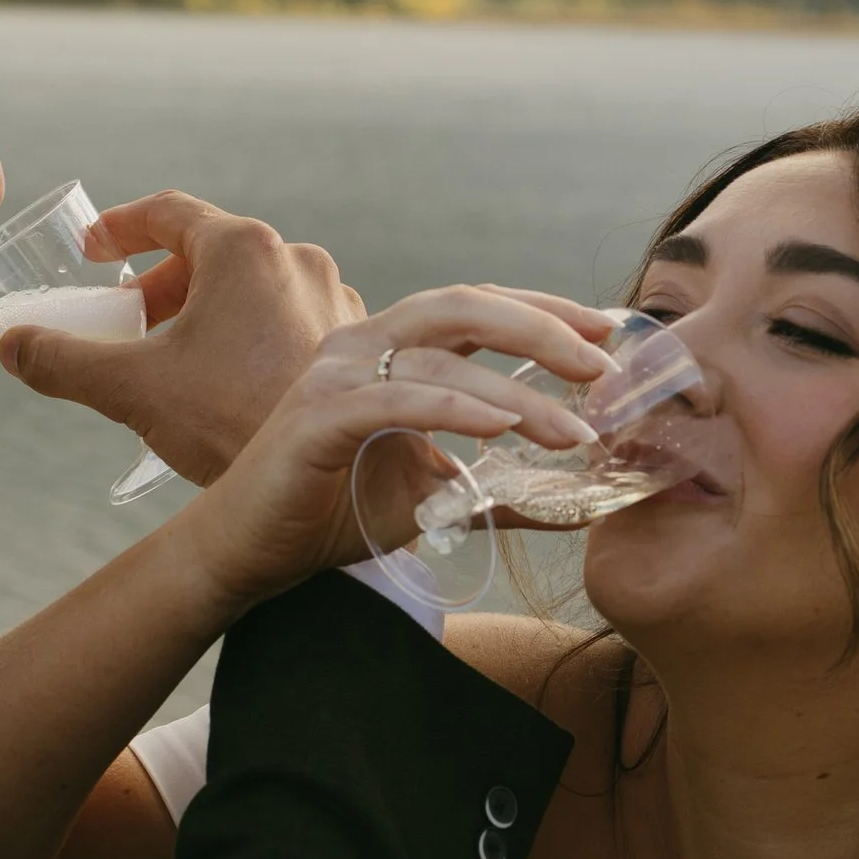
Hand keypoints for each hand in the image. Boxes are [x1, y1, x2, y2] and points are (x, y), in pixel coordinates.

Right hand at [0, 190, 362, 482]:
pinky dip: (250, 335)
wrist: (336, 480)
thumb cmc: (233, 420)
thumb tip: (12, 347)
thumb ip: (62, 360)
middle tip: (130, 318)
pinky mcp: (351, 339)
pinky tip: (232, 384)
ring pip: (254, 288)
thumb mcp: (132, 388)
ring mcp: (332, 297)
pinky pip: (288, 318)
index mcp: (242, 249)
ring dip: (209, 311)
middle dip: (163, 283)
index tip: (95, 251)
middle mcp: (296, 258)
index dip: (121, 227)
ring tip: (177, 358)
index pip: (169, 212)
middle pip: (213, 251)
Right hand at [172, 287, 621, 615]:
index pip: (479, 306)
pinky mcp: (318, 416)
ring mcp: (336, 373)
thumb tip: (575, 506)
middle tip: (603, 367)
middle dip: (542, 329)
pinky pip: (399, 399)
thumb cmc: (331, 513)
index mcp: (391, 348)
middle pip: (466, 306)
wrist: (248, 553)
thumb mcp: (431, 499)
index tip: (609, 332)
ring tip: (572, 430)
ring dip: (515, 391)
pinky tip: (500, 429)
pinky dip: (454, 409)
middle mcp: (363, 343)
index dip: (545, 310)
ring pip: (440, 354)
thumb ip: (495, 493)